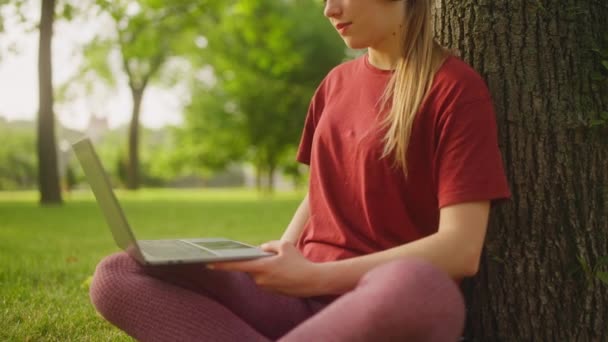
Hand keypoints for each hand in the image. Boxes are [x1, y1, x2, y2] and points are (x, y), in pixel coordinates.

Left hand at [208, 240, 325, 296]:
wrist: (312, 281)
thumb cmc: (298, 262)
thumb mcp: (284, 246)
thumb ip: (268, 245)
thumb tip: (260, 249)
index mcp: (261, 267)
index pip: (237, 265)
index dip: (222, 264)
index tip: (209, 263)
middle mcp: (260, 279)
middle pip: (251, 266)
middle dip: (257, 260)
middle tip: (272, 256)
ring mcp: (265, 286)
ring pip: (259, 272)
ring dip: (266, 266)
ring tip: (284, 264)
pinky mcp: (271, 291)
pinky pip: (266, 278)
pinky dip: (271, 273)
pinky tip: (284, 270)